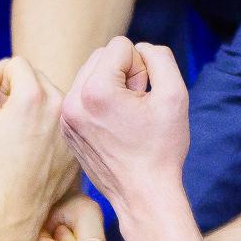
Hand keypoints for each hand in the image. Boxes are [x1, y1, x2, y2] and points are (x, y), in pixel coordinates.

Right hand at [0, 57, 78, 218]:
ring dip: (36, 106)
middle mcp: (58, 104)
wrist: (15, 202)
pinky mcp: (78, 140)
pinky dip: (49, 125)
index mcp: (33, 94)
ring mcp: (70, 124)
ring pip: (52, 97)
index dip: (0, 79)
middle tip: (8, 117)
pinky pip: (61, 120)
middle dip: (20, 89)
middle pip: (37, 77)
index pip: (17, 63)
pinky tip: (36, 148)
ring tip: (22, 134)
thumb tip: (1, 68)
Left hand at [61, 37, 188, 215]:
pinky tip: (114, 128)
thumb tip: (139, 49)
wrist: (142, 195)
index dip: (142, 68)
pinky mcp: (66, 128)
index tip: (144, 98)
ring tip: (125, 118)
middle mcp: (72, 101)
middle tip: (136, 108)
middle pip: (102, 55)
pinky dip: (100, 103)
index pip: (121, 45)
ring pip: (91, 74)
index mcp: (95, 90)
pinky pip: (83, 95)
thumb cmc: (161, 149)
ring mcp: (65, 117)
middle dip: (124, 74)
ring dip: (112, 87)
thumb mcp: (175, 95)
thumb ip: (160, 57)